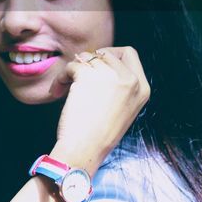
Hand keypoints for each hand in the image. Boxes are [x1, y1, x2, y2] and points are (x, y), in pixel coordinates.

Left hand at [48, 46, 149, 173]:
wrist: (85, 149)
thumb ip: (121, 85)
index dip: (111, 56)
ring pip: (88, 58)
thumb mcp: (124, 108)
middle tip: (79, 76)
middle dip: (91, 62)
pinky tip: (59, 89)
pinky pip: (72, 65)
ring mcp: (111, 76)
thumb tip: (100, 60)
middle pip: (107, 52)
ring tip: (67, 86)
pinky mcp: (88, 75)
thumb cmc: (100, 134)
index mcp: (142, 88)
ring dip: (75, 69)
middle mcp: (130, 80)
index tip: (98, 67)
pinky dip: (62, 76)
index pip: (130, 54)